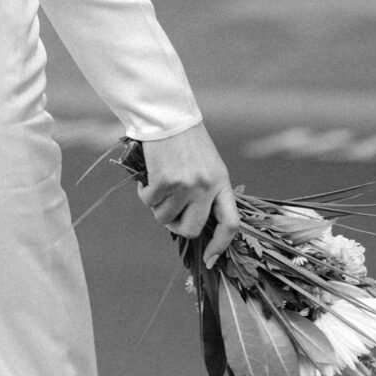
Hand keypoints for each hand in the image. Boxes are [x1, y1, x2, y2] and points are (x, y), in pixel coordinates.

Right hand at [137, 121, 238, 267]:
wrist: (167, 116)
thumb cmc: (187, 140)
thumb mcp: (208, 165)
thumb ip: (207, 192)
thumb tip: (194, 223)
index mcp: (222, 183)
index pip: (230, 224)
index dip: (220, 246)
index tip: (209, 259)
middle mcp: (206, 187)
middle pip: (192, 229)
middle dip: (177, 227)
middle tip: (170, 214)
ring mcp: (185, 186)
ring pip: (165, 218)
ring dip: (157, 206)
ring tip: (159, 184)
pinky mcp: (163, 181)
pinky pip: (149, 202)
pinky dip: (145, 193)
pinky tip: (149, 176)